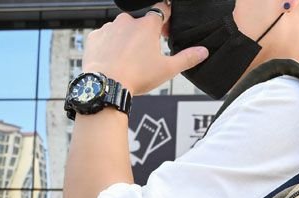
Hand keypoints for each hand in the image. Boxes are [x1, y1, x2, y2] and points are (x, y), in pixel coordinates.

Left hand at [82, 2, 207, 95]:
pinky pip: (106, 38)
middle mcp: (127, 21)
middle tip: (148, 54)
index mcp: (147, 25)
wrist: (106, 84)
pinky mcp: (96, 36)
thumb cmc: (136, 76)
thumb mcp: (168, 69)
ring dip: (127, 41)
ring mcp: (110, 27)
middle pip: (141, 23)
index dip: (166, 20)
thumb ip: (186, 58)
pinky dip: (111, 47)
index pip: (162, 11)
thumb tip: (202, 52)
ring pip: (122, 30)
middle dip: (145, 35)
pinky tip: (116, 61)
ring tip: (130, 61)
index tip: (166, 30)